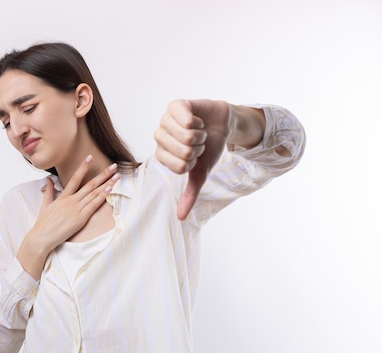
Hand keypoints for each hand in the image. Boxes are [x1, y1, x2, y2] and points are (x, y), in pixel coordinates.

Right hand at [17, 156, 119, 278]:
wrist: (41, 237)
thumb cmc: (43, 224)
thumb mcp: (45, 205)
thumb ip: (49, 191)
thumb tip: (49, 179)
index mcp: (63, 197)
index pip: (75, 178)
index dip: (83, 167)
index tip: (90, 158)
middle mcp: (70, 200)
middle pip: (90, 184)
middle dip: (103, 174)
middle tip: (113, 166)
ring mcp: (76, 209)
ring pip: (94, 193)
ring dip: (107, 184)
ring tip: (116, 176)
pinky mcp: (80, 218)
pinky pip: (93, 205)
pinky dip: (102, 196)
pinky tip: (110, 189)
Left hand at [154, 99, 230, 219]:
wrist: (221, 124)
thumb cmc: (208, 148)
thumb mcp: (199, 173)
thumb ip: (189, 194)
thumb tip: (180, 218)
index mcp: (162, 154)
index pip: (179, 166)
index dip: (194, 162)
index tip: (195, 156)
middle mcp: (160, 136)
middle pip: (184, 151)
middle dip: (199, 148)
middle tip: (198, 142)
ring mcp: (165, 119)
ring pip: (187, 135)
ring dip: (201, 135)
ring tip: (199, 131)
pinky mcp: (176, 105)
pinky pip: (187, 119)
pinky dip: (199, 122)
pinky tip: (197, 120)